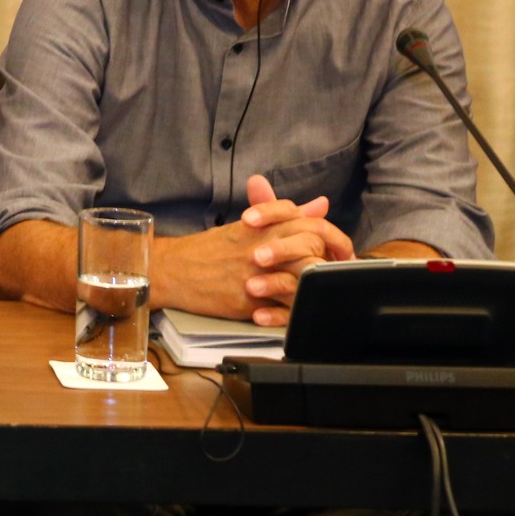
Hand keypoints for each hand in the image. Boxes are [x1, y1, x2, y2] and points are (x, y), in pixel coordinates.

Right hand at [151, 175, 352, 325]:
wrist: (173, 270)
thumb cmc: (209, 249)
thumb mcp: (248, 225)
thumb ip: (286, 214)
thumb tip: (320, 204)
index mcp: (262, 226)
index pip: (311, 224)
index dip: (334, 239)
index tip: (341, 253)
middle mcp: (261, 247)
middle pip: (312, 249)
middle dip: (328, 263)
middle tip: (333, 275)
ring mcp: (255, 274)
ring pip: (302, 279)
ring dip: (315, 287)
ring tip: (320, 294)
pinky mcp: (247, 301)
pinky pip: (283, 308)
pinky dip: (296, 310)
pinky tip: (300, 311)